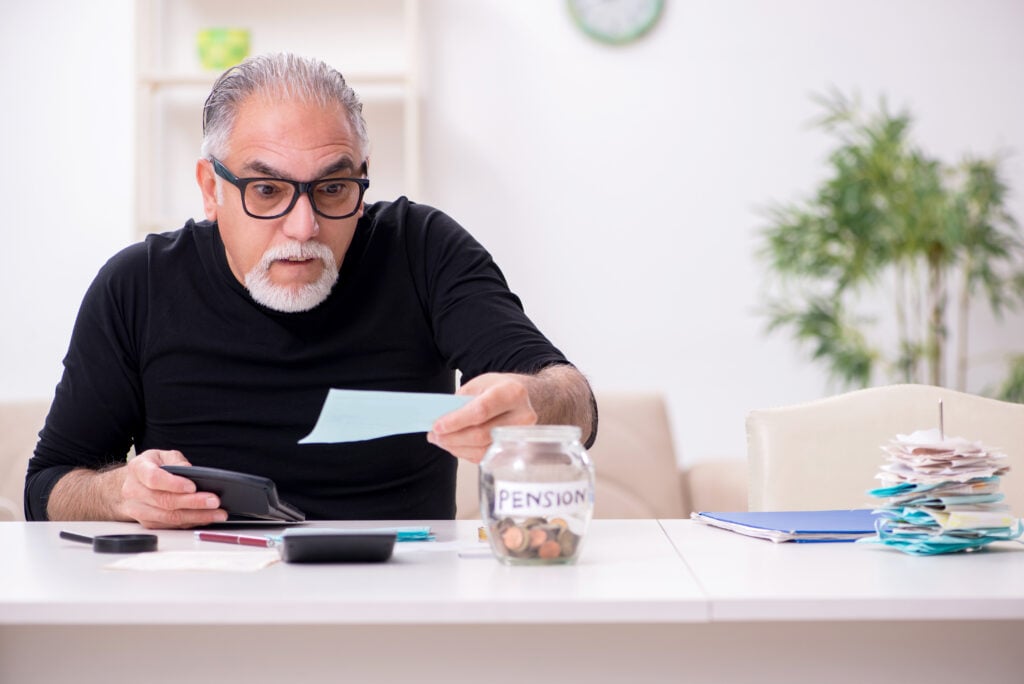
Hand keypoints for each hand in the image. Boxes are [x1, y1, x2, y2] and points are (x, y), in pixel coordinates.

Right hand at [113, 450, 227, 528]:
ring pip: (168, 517)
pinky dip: (190, 522)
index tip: (193, 486)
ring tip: (217, 513)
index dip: (174, 483)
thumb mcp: (161, 455)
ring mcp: (139, 509)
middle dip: (193, 502)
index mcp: (138, 469)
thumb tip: (192, 473)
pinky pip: (170, 526)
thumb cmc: (149, 467)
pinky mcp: (147, 522)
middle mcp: (134, 491)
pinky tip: (206, 518)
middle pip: (164, 501)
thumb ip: (176, 461)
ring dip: (196, 516)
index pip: (154, 478)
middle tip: (214, 501)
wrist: (127, 485)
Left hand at [427, 372, 537, 462]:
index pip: (481, 410)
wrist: (524, 400)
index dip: (456, 421)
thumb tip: (439, 419)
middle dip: (452, 437)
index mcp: (512, 393)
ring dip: (455, 447)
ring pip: (481, 450)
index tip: (438, 426)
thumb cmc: (500, 390)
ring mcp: (520, 437)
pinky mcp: (515, 451)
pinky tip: (454, 445)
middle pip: (481, 434)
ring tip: (440, 440)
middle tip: (434, 434)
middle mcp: (522, 416)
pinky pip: (484, 457)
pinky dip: (465, 452)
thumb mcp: (480, 384)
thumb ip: (461, 401)